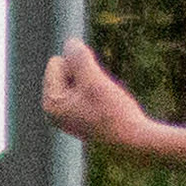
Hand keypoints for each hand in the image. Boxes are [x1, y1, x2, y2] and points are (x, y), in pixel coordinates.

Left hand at [41, 40, 155, 153]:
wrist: (135, 143)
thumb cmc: (112, 113)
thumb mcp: (94, 81)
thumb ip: (79, 59)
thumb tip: (70, 42)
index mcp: (51, 103)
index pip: (57, 62)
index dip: (78, 67)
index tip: (91, 87)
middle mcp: (55, 110)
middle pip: (66, 69)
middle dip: (85, 74)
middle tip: (100, 95)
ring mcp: (69, 114)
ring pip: (80, 79)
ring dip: (94, 83)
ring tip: (105, 102)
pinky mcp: (83, 116)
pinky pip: (88, 90)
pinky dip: (99, 93)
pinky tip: (108, 108)